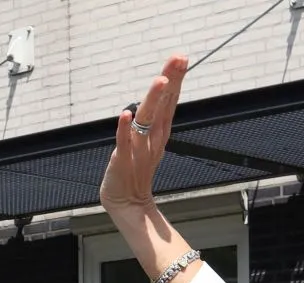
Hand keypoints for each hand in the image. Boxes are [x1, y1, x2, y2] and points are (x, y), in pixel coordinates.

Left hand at [98, 56, 189, 223]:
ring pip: (147, 121)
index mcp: (158, 133)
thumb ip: (154, 121)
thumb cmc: (134, 170)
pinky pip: (123, 143)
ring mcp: (138, 149)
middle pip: (163, 106)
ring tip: (161, 81)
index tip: (181, 59)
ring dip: (154, 101)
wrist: (126, 202)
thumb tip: (163, 96)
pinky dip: (124, 129)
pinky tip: (126, 114)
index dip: (175, 81)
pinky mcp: (122, 161)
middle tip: (179, 59)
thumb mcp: (149, 142)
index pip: (169, 102)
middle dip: (171, 81)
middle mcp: (152, 138)